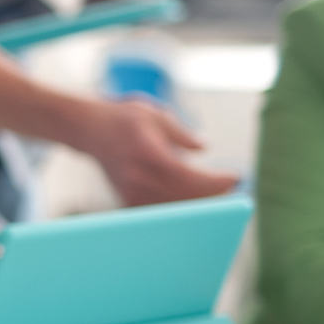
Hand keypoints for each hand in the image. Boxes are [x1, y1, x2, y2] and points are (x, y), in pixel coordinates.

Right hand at [78, 99, 239, 206]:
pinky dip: (180, 205)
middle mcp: (138, 176)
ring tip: (216, 191)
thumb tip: (204, 147)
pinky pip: (161, 209)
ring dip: (199, 202)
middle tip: (230, 185)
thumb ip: (181, 133)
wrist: (89, 130)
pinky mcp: (128, 199)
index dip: (215, 181)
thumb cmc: (124, 119)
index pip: (188, 176)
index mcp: (148, 153)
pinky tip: (193, 197)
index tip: (235, 177)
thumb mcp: (156, 114)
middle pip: (185, 196)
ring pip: (174, 207)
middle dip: (213, 193)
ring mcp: (131, 191)